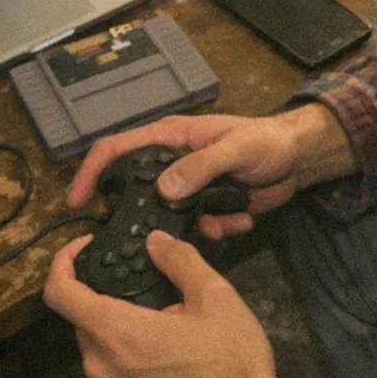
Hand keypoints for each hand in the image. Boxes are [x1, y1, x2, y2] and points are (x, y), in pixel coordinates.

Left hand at [45, 231, 280, 377]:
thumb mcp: (215, 297)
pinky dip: (130, 364)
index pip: (59, 292)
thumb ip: (179, 261)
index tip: (84, 250)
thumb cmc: (230, 361)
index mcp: (115, 331)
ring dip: (123, 335)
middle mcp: (101, 366)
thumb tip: (156, 241)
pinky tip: (168, 364)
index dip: (63, 262)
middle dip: (109, 300)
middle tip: (152, 295)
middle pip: (83, 321)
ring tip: (168, 332)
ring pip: (100, 352)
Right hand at [68, 109, 349, 239]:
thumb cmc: (266, 142)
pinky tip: (239, 220)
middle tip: (143, 239)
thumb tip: (162, 190)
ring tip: (219, 220)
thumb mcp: (235, 149)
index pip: (119, 148)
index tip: (77, 201)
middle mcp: (174, 162)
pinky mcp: (207, 207)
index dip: (93, 171)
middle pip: (137, 189)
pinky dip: (217, 228)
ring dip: (190, 226)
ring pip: (168, 215)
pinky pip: (197, 226)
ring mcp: (189, 186)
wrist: (300, 159)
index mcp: (172, 137)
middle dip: (142, 214)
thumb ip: (200, 167)